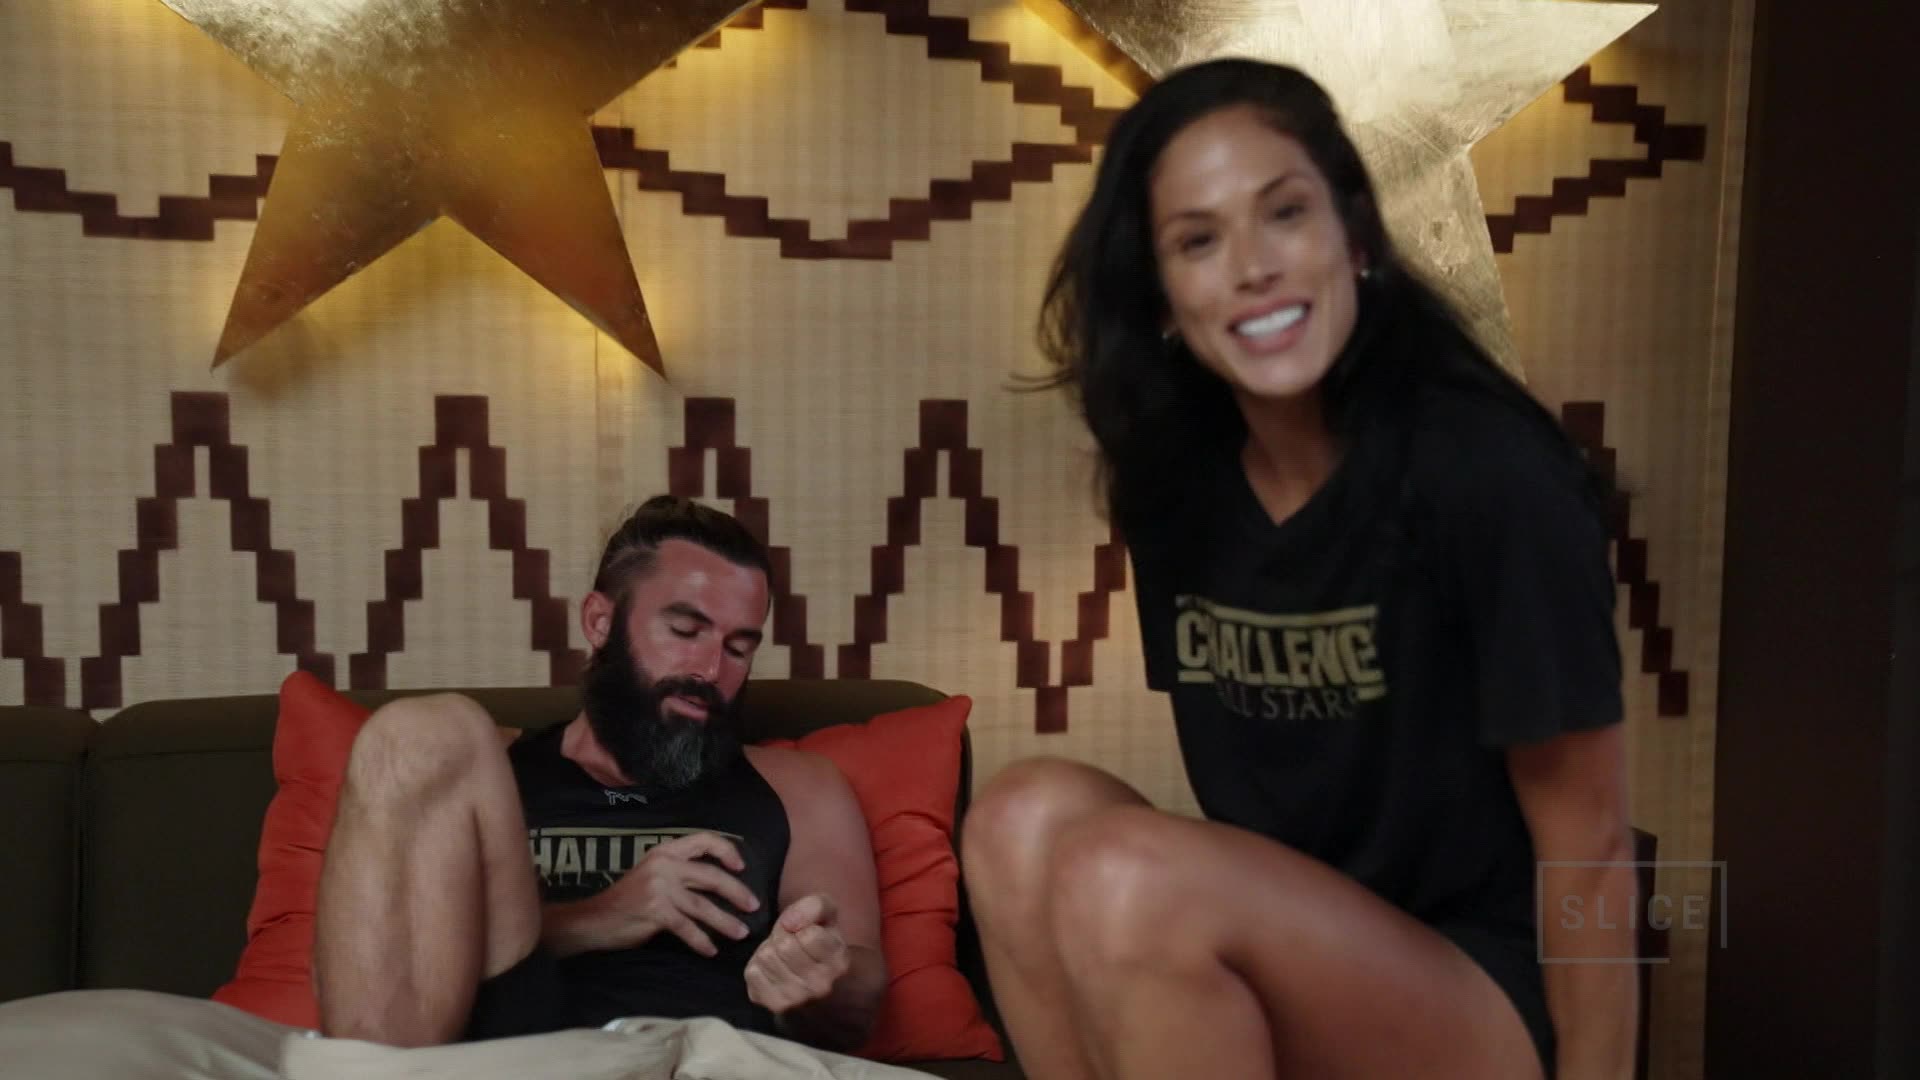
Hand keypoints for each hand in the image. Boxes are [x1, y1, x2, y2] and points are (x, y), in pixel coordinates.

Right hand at [583, 832, 760, 956]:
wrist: (595, 919)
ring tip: (741, 933)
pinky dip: (702, 941)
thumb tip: (719, 883)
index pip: (703, 840)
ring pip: (703, 906)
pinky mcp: (655, 911)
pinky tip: (711, 950)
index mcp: (666, 851)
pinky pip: (687, 927)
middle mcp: (664, 865)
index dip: (726, 850)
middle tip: (753, 906)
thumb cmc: (628, 900)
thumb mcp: (653, 874)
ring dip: (725, 922)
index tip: (742, 866)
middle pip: (711, 876)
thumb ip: (680, 872)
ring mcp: (659, 888)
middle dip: (736, 892)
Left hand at [745, 894, 850, 1014]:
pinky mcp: (773, 1005)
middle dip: (782, 936)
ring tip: (781, 956)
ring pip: (766, 957)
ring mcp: (796, 999)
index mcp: (838, 961)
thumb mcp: (826, 915)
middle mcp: (820, 985)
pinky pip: (752, 973)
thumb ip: (814, 906)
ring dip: (769, 950)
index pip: (810, 935)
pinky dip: (758, 966)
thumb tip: (789, 923)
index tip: (804, 931)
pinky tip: (771, 970)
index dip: (801, 925)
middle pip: (784, 945)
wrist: (815, 987)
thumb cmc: (820, 945)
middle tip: (789, 942)